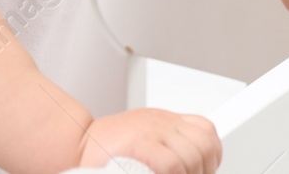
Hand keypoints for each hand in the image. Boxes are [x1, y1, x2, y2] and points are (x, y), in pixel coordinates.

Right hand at [72, 108, 219, 173]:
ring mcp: (151, 130)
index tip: (206, 170)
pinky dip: (173, 173)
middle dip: (203, 170)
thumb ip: (166, 145)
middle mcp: (161, 121)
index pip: (205, 131)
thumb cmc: (107, 150)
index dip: (212, 155)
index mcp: (164, 121)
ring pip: (191, 156)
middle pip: (203, 145)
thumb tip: (192, 166)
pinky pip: (172, 163)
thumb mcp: (144, 138)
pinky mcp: (140, 143)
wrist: (76, 146)